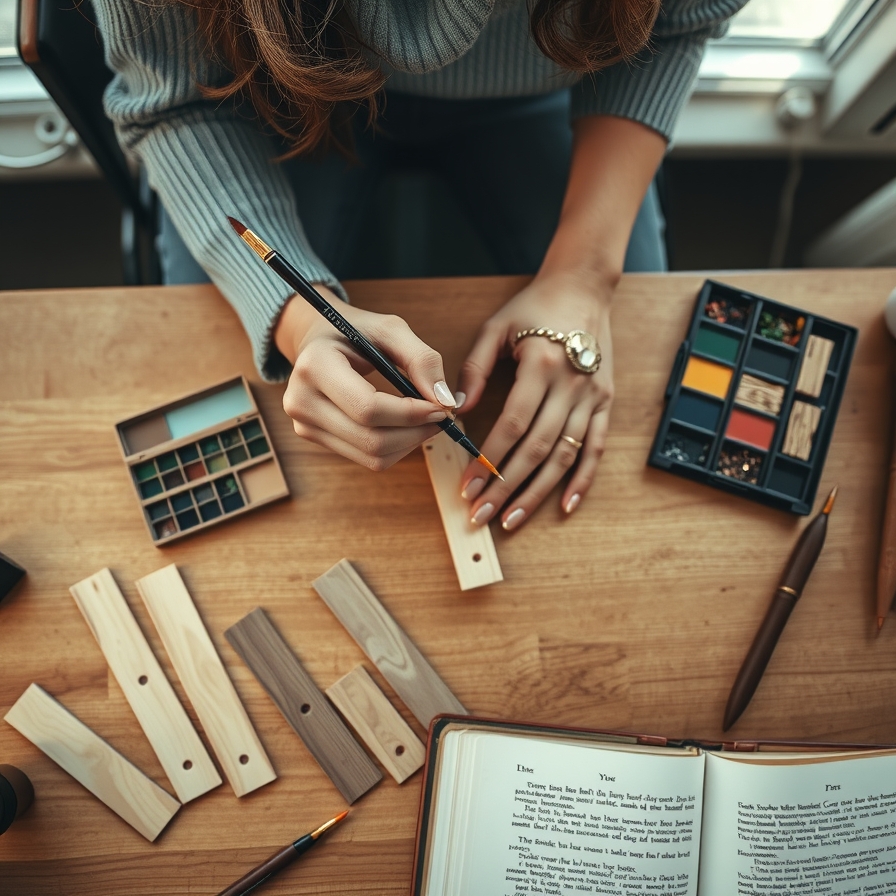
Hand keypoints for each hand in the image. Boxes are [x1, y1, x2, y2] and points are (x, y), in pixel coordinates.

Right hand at [275, 288, 457, 469]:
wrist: (318, 338)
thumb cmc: (356, 331)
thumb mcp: (390, 329)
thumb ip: (422, 359)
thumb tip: (445, 401)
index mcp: (314, 366)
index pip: (368, 408)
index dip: (411, 413)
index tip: (441, 407)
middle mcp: (301, 400)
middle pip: (371, 439)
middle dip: (416, 433)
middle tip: (441, 417)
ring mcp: (303, 424)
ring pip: (371, 456)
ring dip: (409, 444)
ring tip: (426, 421)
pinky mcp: (313, 437)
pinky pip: (366, 459)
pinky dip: (396, 448)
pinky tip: (405, 428)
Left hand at [456, 271, 614, 529]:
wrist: (584, 288)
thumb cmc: (535, 307)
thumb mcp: (496, 327)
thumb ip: (474, 367)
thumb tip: (456, 409)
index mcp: (541, 364)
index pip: (513, 424)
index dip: (489, 459)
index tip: (468, 485)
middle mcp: (571, 385)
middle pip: (537, 448)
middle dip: (506, 486)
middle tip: (482, 514)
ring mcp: (593, 397)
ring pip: (565, 456)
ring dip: (538, 492)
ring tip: (512, 518)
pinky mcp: (606, 403)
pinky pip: (596, 448)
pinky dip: (583, 480)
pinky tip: (567, 505)